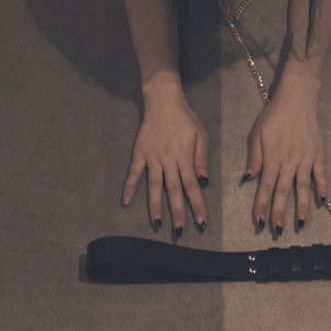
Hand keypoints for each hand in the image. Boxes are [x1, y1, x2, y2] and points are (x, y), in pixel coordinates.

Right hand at [121, 79, 209, 237]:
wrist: (163, 99)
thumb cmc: (185, 118)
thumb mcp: (201, 134)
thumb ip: (202, 158)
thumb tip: (205, 181)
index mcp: (184, 156)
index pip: (193, 185)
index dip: (197, 205)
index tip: (201, 223)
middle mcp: (168, 159)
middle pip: (174, 189)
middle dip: (177, 212)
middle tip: (180, 231)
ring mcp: (152, 156)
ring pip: (154, 184)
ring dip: (155, 205)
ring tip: (158, 224)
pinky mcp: (139, 152)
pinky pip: (134, 172)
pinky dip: (129, 186)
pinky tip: (125, 201)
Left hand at [242, 76, 327, 234]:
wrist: (297, 98)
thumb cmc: (274, 115)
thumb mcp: (258, 133)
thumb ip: (255, 156)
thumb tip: (248, 177)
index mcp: (272, 156)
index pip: (265, 185)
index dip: (262, 204)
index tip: (259, 221)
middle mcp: (289, 160)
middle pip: (283, 190)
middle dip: (279, 211)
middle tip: (277, 230)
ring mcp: (305, 158)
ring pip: (303, 186)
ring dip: (302, 206)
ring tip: (300, 223)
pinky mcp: (318, 154)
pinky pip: (321, 174)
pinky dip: (323, 187)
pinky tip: (323, 200)